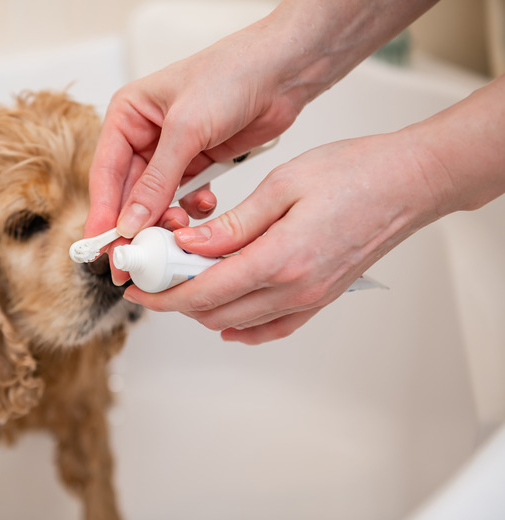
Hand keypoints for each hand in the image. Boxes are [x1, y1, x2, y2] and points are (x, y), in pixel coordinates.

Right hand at [84, 23, 305, 253]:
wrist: (282, 70)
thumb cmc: (231, 75)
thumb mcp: (187, 129)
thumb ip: (157, 180)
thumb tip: (130, 222)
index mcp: (127, 115)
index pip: (105, 172)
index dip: (103, 212)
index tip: (103, 246)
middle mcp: (144, 135)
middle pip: (128, 192)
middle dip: (135, 225)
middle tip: (136, 258)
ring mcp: (171, 152)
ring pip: (156, 200)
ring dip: (166, 219)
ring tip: (179, 230)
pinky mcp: (198, 163)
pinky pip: (184, 197)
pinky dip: (192, 209)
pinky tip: (206, 206)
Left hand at [122, 132, 445, 343]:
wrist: (409, 184)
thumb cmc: (354, 173)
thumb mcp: (282, 185)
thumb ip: (232, 224)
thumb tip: (189, 246)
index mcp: (281, 259)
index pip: (205, 292)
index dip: (164, 293)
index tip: (139, 285)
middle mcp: (295, 289)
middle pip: (215, 312)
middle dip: (175, 299)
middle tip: (155, 276)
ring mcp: (310, 299)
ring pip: (238, 321)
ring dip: (203, 307)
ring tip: (182, 279)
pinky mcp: (320, 299)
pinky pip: (271, 327)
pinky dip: (239, 324)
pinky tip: (223, 312)